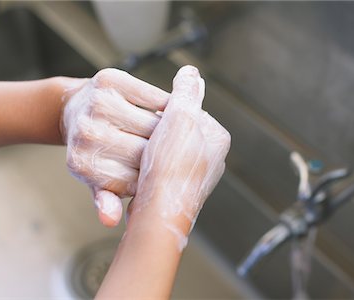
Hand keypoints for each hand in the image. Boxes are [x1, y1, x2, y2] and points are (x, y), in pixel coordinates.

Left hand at [61, 68, 168, 226]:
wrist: (74, 110)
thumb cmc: (92, 148)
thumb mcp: (96, 178)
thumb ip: (105, 198)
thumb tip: (110, 221)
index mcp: (83, 163)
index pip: (135, 180)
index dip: (156, 180)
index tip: (168, 178)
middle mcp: (87, 134)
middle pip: (146, 151)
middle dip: (165, 155)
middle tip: (181, 156)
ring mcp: (98, 105)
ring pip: (154, 125)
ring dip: (171, 130)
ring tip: (180, 137)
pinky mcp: (110, 81)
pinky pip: (154, 98)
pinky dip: (167, 106)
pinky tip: (170, 113)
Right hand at [129, 65, 230, 249]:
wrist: (158, 215)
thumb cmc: (173, 167)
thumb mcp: (181, 119)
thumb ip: (187, 92)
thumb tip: (191, 71)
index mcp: (215, 139)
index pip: (189, 110)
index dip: (167, 109)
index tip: (154, 113)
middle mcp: (207, 158)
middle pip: (176, 129)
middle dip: (158, 129)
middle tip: (145, 133)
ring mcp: (189, 174)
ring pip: (163, 148)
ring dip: (149, 147)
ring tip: (141, 152)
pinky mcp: (171, 187)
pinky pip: (155, 167)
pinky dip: (146, 165)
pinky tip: (138, 166)